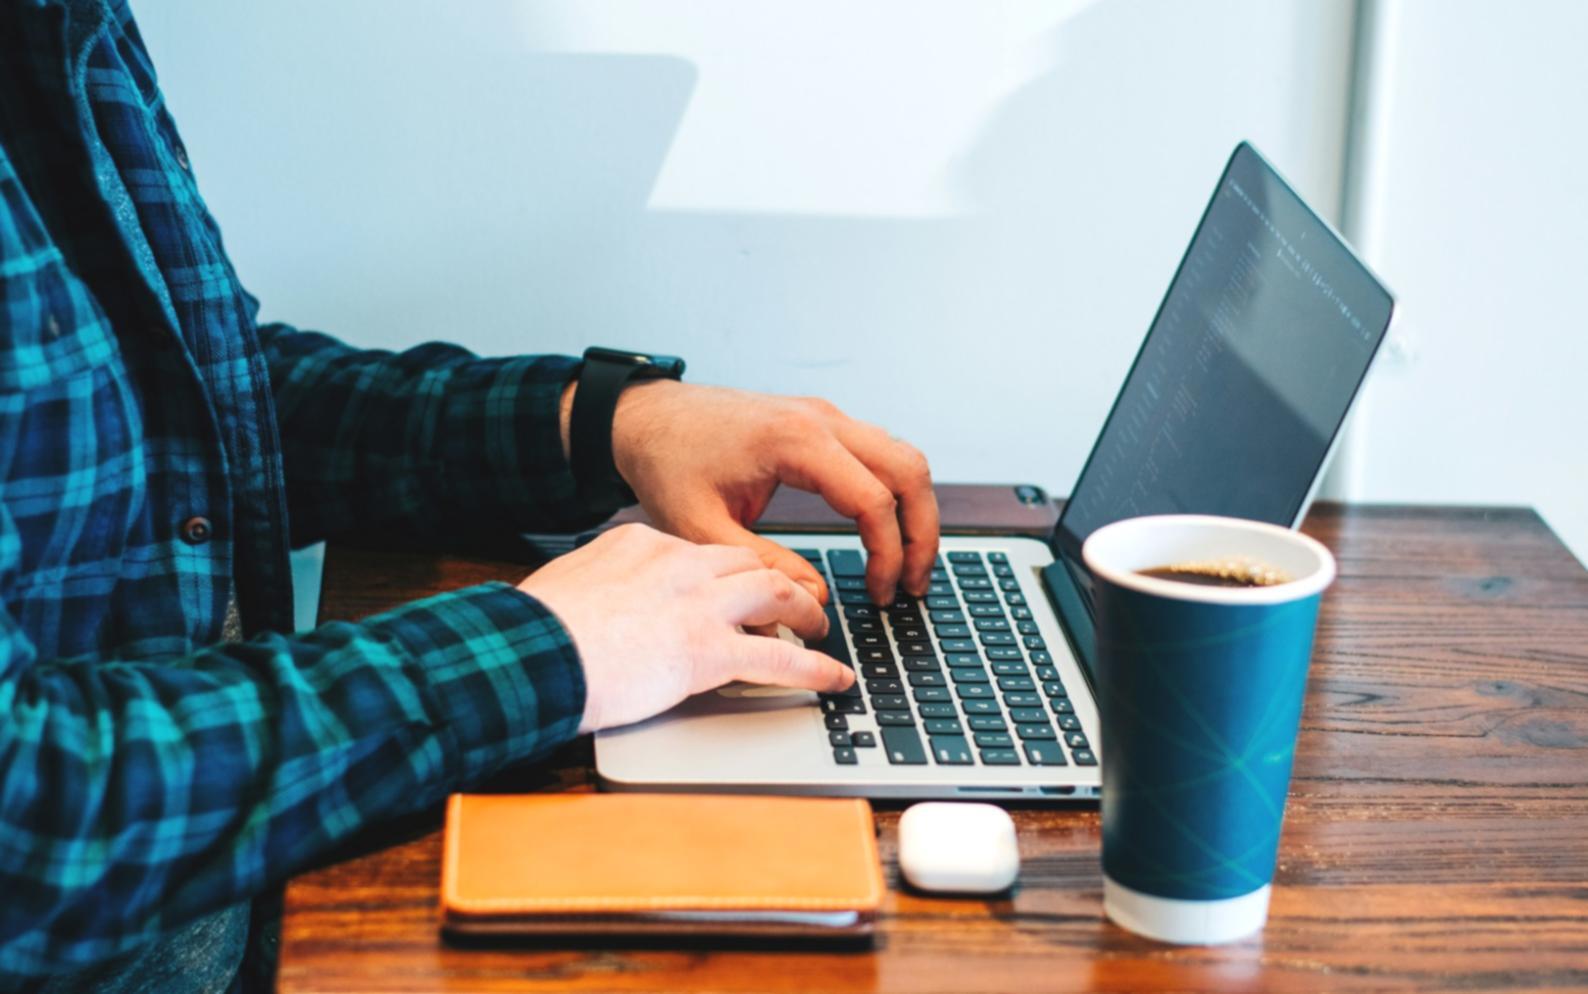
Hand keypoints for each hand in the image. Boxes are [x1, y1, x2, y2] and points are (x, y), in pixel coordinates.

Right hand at [518, 523, 855, 731]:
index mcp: (640, 543)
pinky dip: (815, 670)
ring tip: (821, 628)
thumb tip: (600, 603)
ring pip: (776, 595)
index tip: (734, 585)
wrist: (529, 652)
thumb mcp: (569, 586)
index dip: (726, 572)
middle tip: (795, 598)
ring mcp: (697, 604)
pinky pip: (778, 659)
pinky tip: (834, 680)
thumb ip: (599, 587)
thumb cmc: (535, 631)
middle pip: (746, 562)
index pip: (700, 550)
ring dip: (806, 611)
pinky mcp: (708, 650)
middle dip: (777, 579)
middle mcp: (678, 564)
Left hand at [568, 380, 939, 604]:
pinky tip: (884, 534)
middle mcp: (820, 419)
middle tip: (915, 585)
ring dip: (916, 511)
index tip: (880, 594)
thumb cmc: (667, 462)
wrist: (646, 418)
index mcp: (795, 440)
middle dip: (922, 532)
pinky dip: (895, 492)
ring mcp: (825, 416)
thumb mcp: (702, 528)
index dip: (888, 554)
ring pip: (904, 457)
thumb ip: (762, 567)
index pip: (873, 499)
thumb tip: (816, 600)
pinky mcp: (821, 423)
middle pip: (909, 470)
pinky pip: (880, 453)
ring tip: (907, 566)